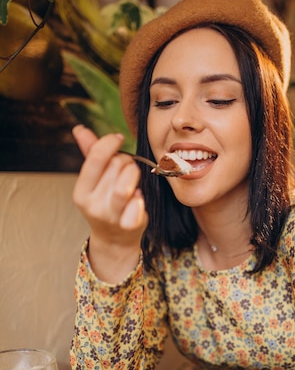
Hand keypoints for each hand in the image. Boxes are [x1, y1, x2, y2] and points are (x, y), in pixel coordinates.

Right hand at [72, 126, 148, 280]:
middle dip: (125, 161)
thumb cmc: (107, 203)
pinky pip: (137, 203)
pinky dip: (139, 197)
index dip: (109, 143)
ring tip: (133, 180)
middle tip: (127, 169)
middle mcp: (92, 204)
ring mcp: (110, 216)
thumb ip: (90, 154)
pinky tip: (137, 199)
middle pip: (116, 166)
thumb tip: (80, 129)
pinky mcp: (128, 224)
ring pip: (126, 183)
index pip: (96, 157)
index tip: (118, 139)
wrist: (115, 239)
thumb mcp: (95, 181)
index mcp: (81, 191)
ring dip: (134, 175)